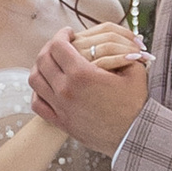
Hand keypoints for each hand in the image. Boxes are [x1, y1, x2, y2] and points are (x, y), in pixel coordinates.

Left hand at [31, 30, 147, 157]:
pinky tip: (48, 86)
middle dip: (50, 48)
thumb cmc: (136, 104)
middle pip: (43, 60)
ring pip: (35, 80)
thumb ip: (122, 52)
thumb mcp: (134, 72)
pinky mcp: (60, 122)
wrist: (133, 137)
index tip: (68, 33)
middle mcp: (66, 90)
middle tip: (60, 45)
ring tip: (52, 63)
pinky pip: (37, 103)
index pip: (58, 46)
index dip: (61, 35)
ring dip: (40, 67)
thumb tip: (119, 39)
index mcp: (82, 74)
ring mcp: (60, 107)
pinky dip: (38, 91)